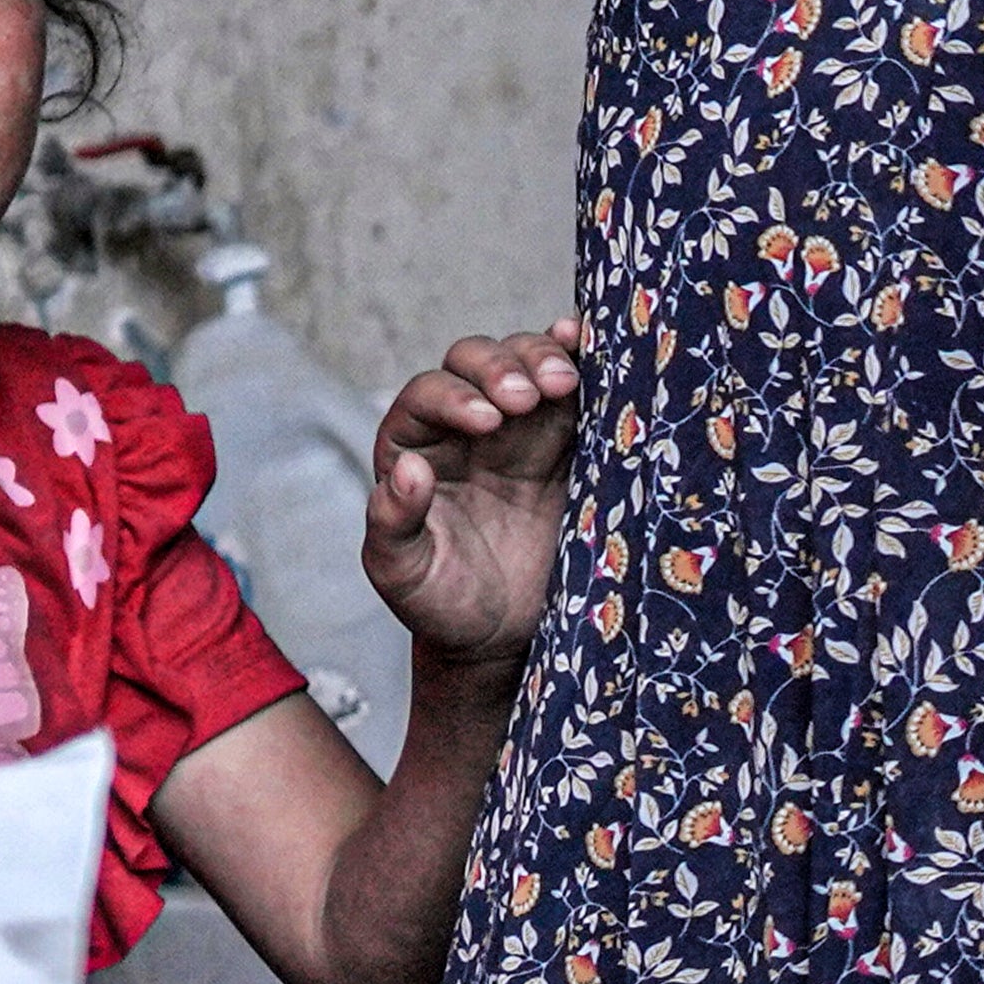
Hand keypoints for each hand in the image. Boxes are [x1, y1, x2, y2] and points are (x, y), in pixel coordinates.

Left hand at [364, 323, 579, 659]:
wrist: (506, 636)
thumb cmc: (445, 602)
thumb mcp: (405, 575)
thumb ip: (393, 524)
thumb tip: (408, 469)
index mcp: (416, 447)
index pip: (425, 398)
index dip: (453, 397)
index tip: (487, 420)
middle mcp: (465, 426)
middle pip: (475, 364)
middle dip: (500, 368)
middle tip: (527, 398)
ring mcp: (521, 427)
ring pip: (526, 362)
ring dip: (543, 359)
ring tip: (563, 382)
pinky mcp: (568, 438)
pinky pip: (576, 388)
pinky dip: (583, 360)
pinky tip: (591, 347)